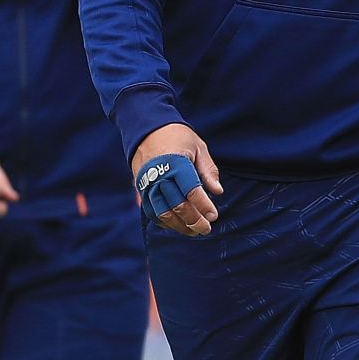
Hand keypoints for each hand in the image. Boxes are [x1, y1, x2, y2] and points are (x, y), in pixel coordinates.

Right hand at [133, 123, 222, 237]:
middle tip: (206, 228)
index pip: (191, 190)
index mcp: (176, 162)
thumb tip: (218, 192)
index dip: (203, 206)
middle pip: (177, 205)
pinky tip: (177, 225)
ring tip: (194, 231)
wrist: (146, 128)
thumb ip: (208, 170)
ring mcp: (147, 183)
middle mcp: (159, 174)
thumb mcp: (198, 147)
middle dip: (193, 220)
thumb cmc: (177, 136)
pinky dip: (164, 221)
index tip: (214, 215)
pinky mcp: (141, 187)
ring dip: (179, 225)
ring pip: (162, 212)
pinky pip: (151, 210)